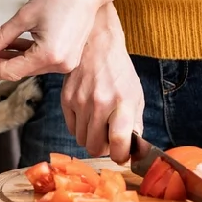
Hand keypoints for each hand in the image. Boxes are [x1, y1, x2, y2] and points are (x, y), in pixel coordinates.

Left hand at [0, 0, 106, 81]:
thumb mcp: (25, 16)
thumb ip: (0, 36)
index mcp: (48, 55)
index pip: (10, 71)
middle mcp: (59, 64)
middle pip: (19, 71)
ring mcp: (66, 62)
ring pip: (29, 66)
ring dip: (9, 59)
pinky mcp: (68, 57)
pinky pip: (40, 60)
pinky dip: (24, 55)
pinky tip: (8, 48)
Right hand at [61, 3, 143, 162]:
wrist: (97, 45)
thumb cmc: (119, 71)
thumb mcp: (135, 95)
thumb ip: (135, 124)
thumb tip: (132, 149)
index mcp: (122, 103)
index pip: (119, 143)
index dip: (121, 156)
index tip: (122, 155)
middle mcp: (100, 104)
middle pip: (95, 147)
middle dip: (103, 149)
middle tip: (109, 138)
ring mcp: (80, 102)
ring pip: (82, 140)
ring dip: (91, 138)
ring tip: (99, 124)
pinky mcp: (66, 99)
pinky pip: (71, 128)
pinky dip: (80, 127)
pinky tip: (88, 115)